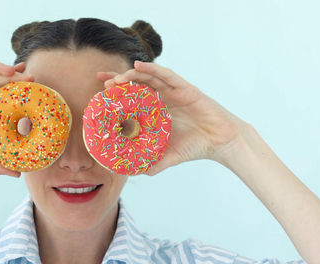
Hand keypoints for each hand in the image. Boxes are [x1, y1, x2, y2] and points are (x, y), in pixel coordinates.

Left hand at [97, 61, 248, 174]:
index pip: (132, 98)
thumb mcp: (168, 157)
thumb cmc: (195, 146)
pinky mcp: (184, 88)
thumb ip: (152, 163)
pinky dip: (152, 69)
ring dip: (131, 76)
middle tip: (102, 82)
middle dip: (119, 81)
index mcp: (156, 110)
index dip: (116, 94)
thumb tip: (133, 173)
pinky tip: (139, 66)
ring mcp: (172, 91)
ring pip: (148, 77)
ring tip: (116, 79)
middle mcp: (162, 98)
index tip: (98, 92)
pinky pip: (166, 75)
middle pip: (136, 84)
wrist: (220, 142)